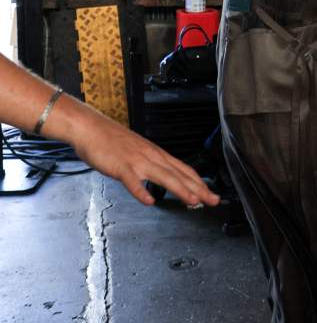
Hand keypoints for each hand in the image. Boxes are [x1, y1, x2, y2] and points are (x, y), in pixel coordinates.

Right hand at [70, 112, 219, 206]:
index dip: (199, 183)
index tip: (210, 194)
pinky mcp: (121, 166)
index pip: (184, 170)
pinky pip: (132, 180)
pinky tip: (149, 201)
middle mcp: (152, 157)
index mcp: (157, 154)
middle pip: (179, 174)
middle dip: (198, 189)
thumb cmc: (112, 140)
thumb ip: (150, 164)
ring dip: (180, 189)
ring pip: (164, 176)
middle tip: (213, 200)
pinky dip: (141, 191)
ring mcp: (137, 161)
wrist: (91, 127)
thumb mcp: (138, 151)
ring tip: (193, 201)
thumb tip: (162, 176)